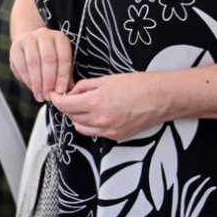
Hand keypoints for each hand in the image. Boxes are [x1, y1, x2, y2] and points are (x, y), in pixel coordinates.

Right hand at [9, 27, 74, 100]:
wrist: (30, 43)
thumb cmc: (49, 56)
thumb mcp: (60, 63)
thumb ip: (65, 77)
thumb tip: (67, 94)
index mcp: (60, 38)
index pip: (63, 58)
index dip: (62, 76)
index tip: (60, 91)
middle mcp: (45, 35)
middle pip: (48, 59)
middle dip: (49, 81)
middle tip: (48, 96)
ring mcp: (29, 39)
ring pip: (33, 62)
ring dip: (37, 83)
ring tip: (40, 96)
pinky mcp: (16, 46)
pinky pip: (21, 65)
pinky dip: (27, 79)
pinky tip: (32, 88)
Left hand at [50, 73, 172, 141]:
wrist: (162, 98)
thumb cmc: (138, 85)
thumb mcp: (106, 79)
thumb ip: (84, 87)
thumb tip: (71, 93)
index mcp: (95, 103)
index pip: (65, 106)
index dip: (56, 99)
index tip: (54, 95)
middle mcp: (100, 121)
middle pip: (71, 117)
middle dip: (68, 107)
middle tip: (72, 97)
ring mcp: (109, 131)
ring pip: (81, 128)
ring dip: (78, 117)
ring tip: (86, 106)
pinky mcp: (118, 137)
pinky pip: (96, 133)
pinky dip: (92, 125)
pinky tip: (99, 114)